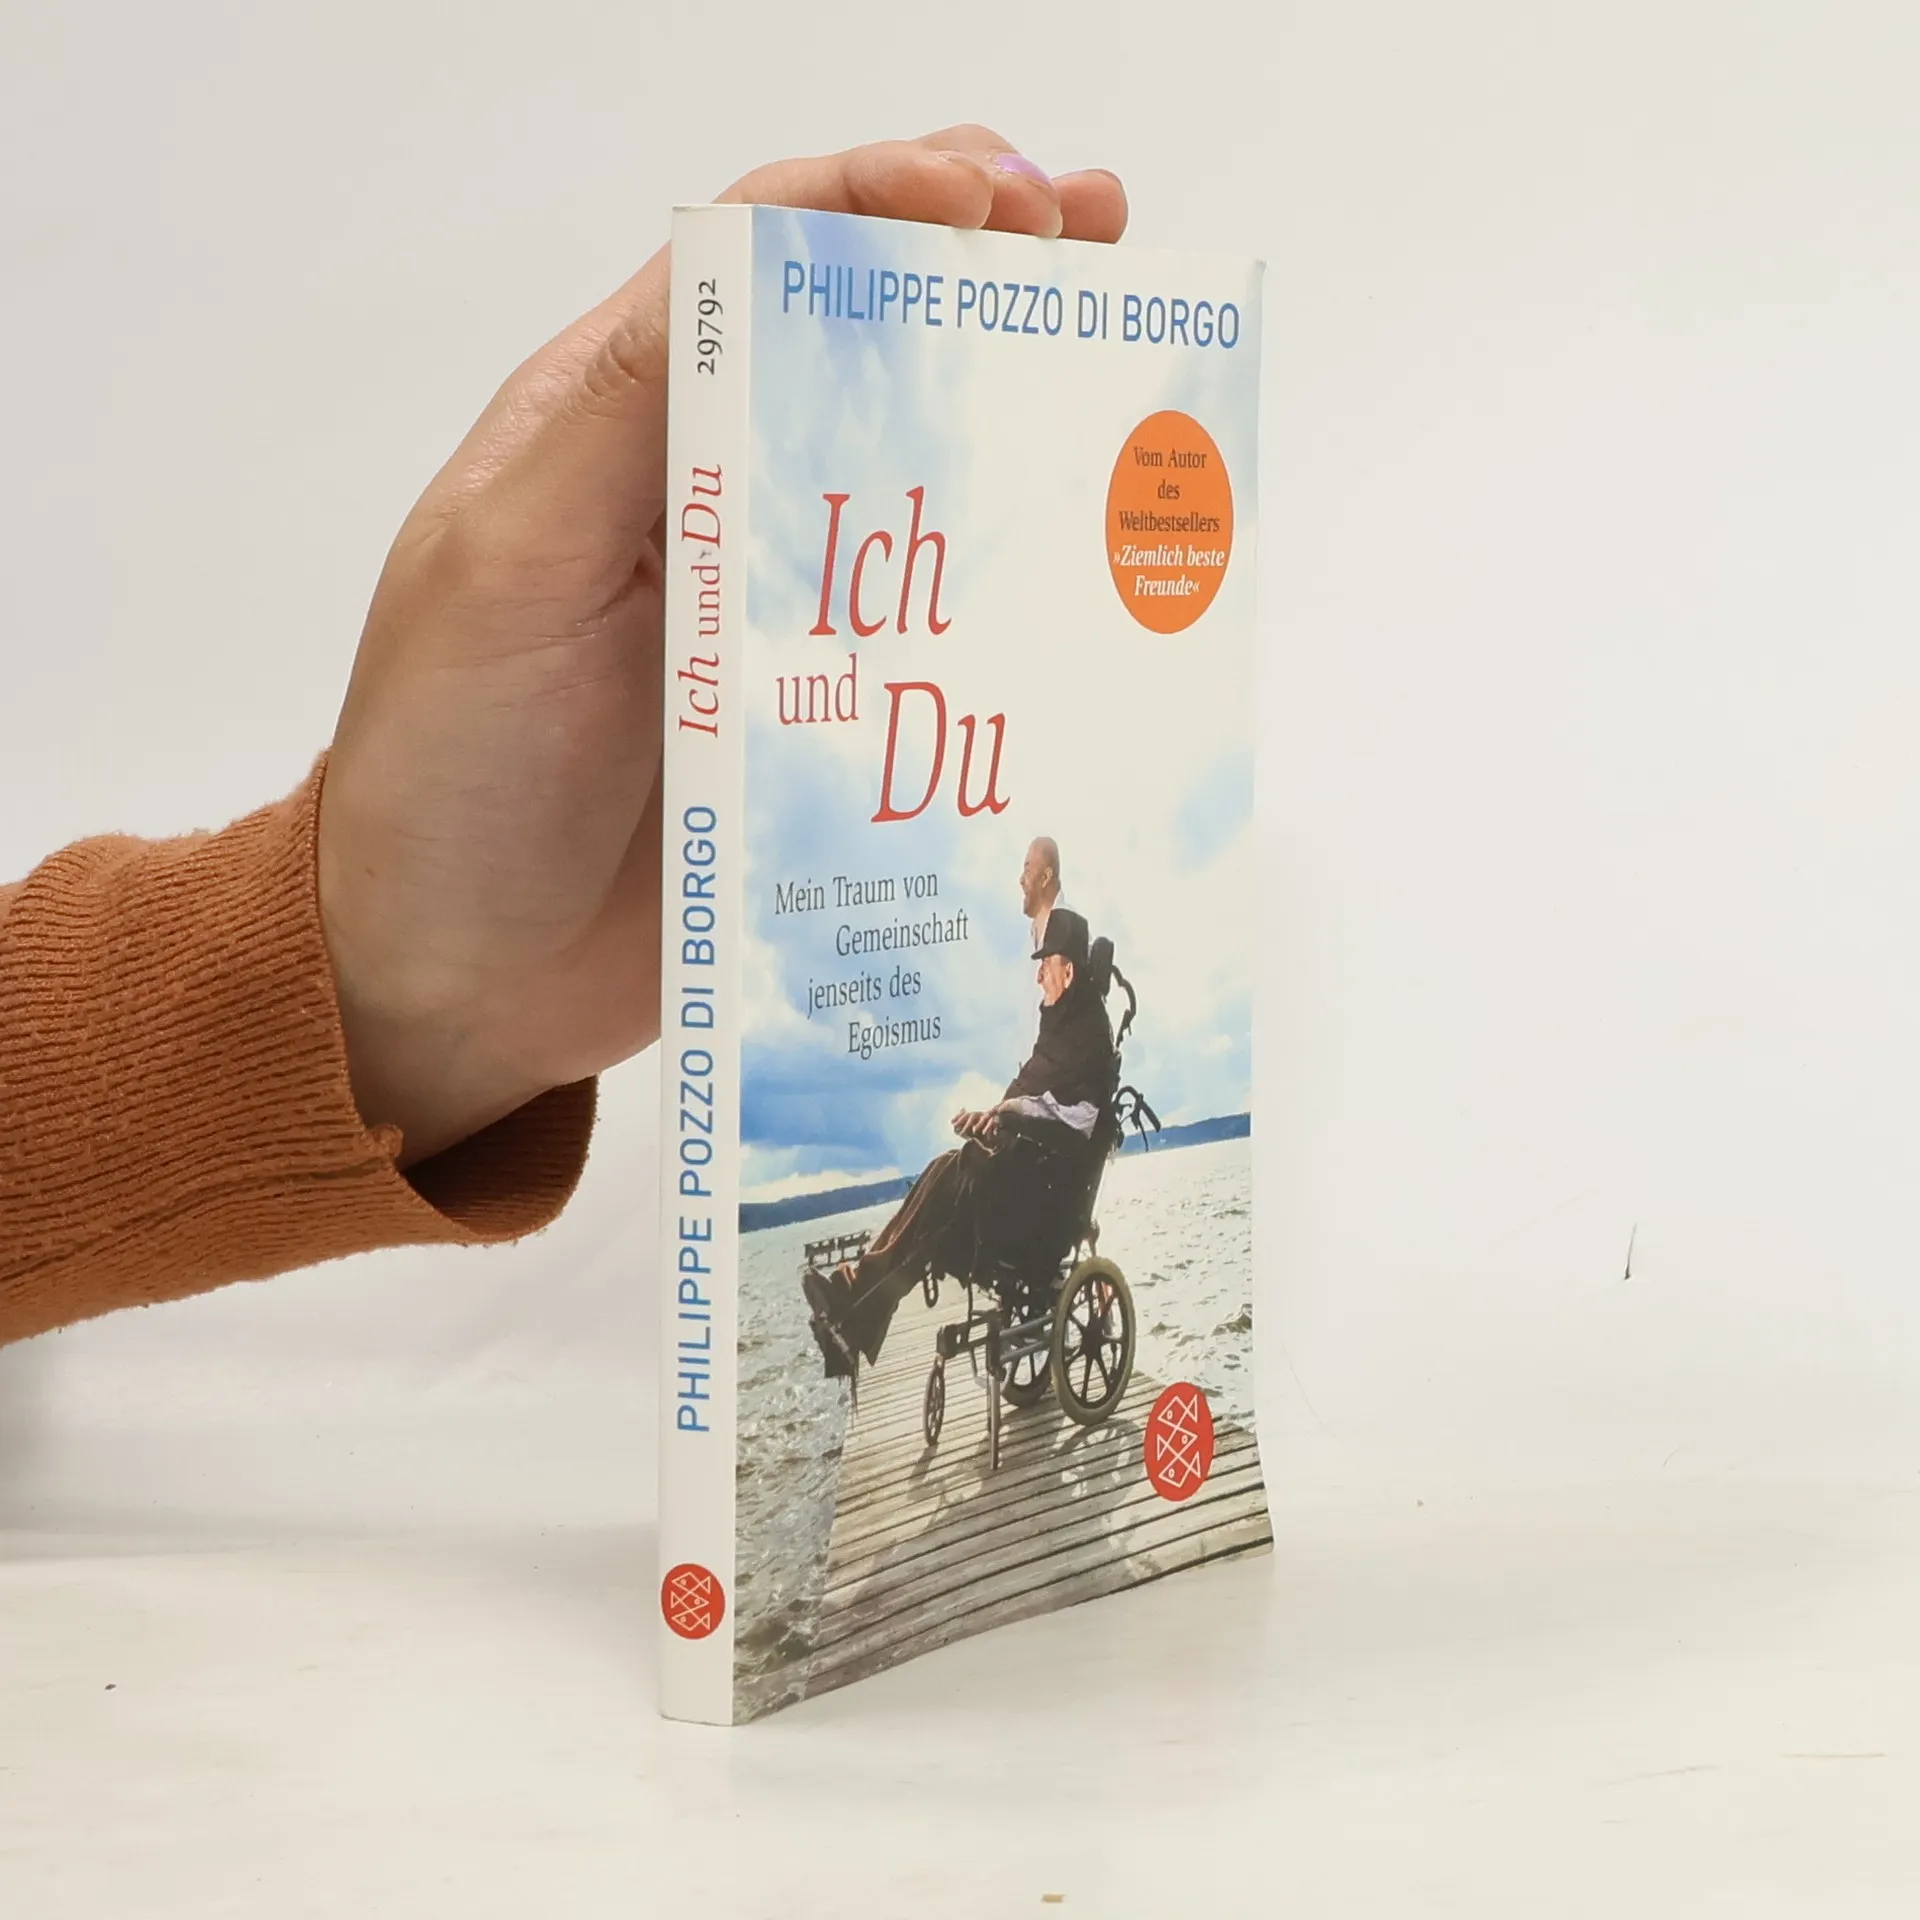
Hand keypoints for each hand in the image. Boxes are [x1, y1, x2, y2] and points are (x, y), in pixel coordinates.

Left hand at [317, 130, 1126, 1163]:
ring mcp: (781, 609)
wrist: (461, 978)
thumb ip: (617, 425)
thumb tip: (742, 263)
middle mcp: (716, 496)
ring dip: (1019, 396)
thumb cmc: (447, 770)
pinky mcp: (827, 717)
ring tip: (1123, 348)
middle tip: (1096, 230)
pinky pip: (938, 629)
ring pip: (918, 469)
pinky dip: (1020, 577)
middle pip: (861, 337)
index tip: (992, 199)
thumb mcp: (501, 574)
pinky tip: (1093, 557)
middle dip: (982, 261)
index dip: (879, 196)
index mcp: (626, 424)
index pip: (758, 255)